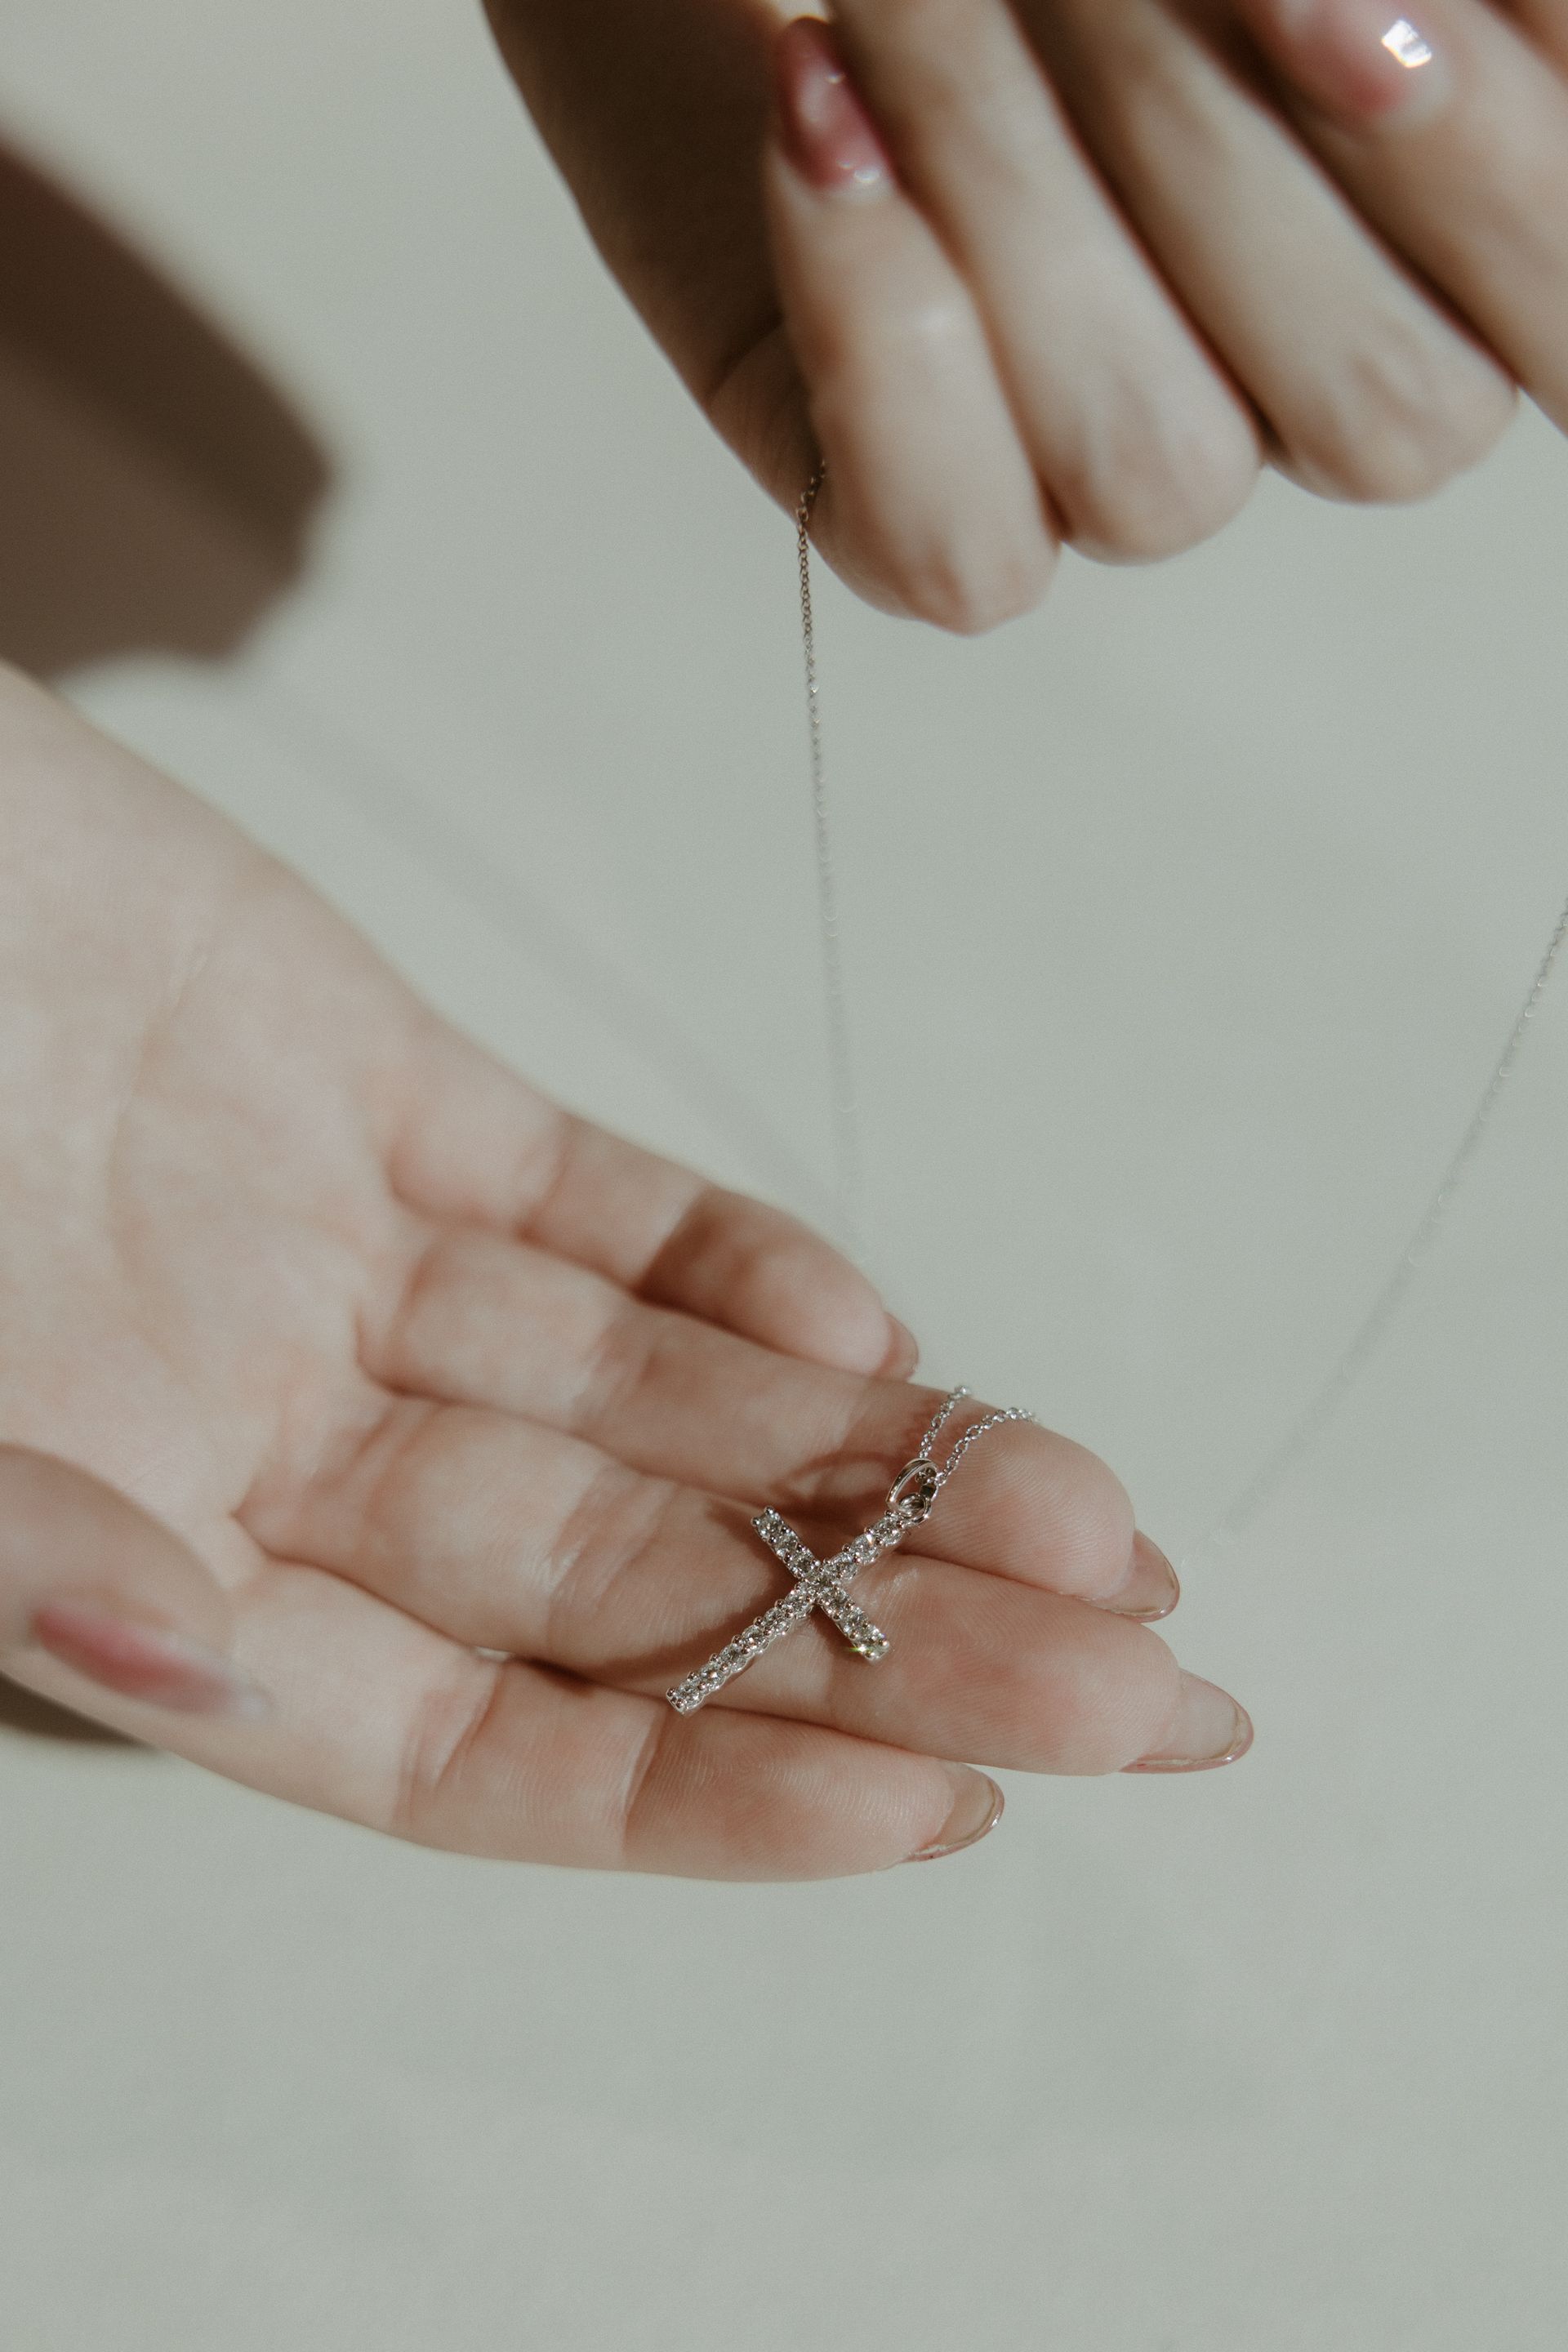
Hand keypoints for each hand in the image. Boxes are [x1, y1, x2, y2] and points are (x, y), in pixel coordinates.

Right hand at [0, 667, 1247, 1877]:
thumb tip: (194, 1664)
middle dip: (891, 1633)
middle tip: (1149, 1686)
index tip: (945, 1801)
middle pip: (632, 1583)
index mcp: (148, 1555)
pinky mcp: (369, 1079)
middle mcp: (265, 1435)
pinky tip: (874, 1321)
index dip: (706, 1788)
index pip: (477, 1739)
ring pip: (655, 1403)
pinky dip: (728, 1261)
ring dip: (873, 1457)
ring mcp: (327, 1255)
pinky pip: (585, 1203)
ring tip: (1092, 1513)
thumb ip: (13, 1527)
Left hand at [482, 0, 1557, 628]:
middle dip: (1221, 145)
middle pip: (1385, 415)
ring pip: (1158, 474)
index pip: (1562, 299)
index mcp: (1463, 246)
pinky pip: (954, 545)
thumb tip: (1401, 30)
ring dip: (1019, 190)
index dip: (1494, 181)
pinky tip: (817, 114)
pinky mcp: (927, 518)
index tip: (1353, 8)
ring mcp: (1124, 473)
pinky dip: (881, 328)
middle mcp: (1314, 390)